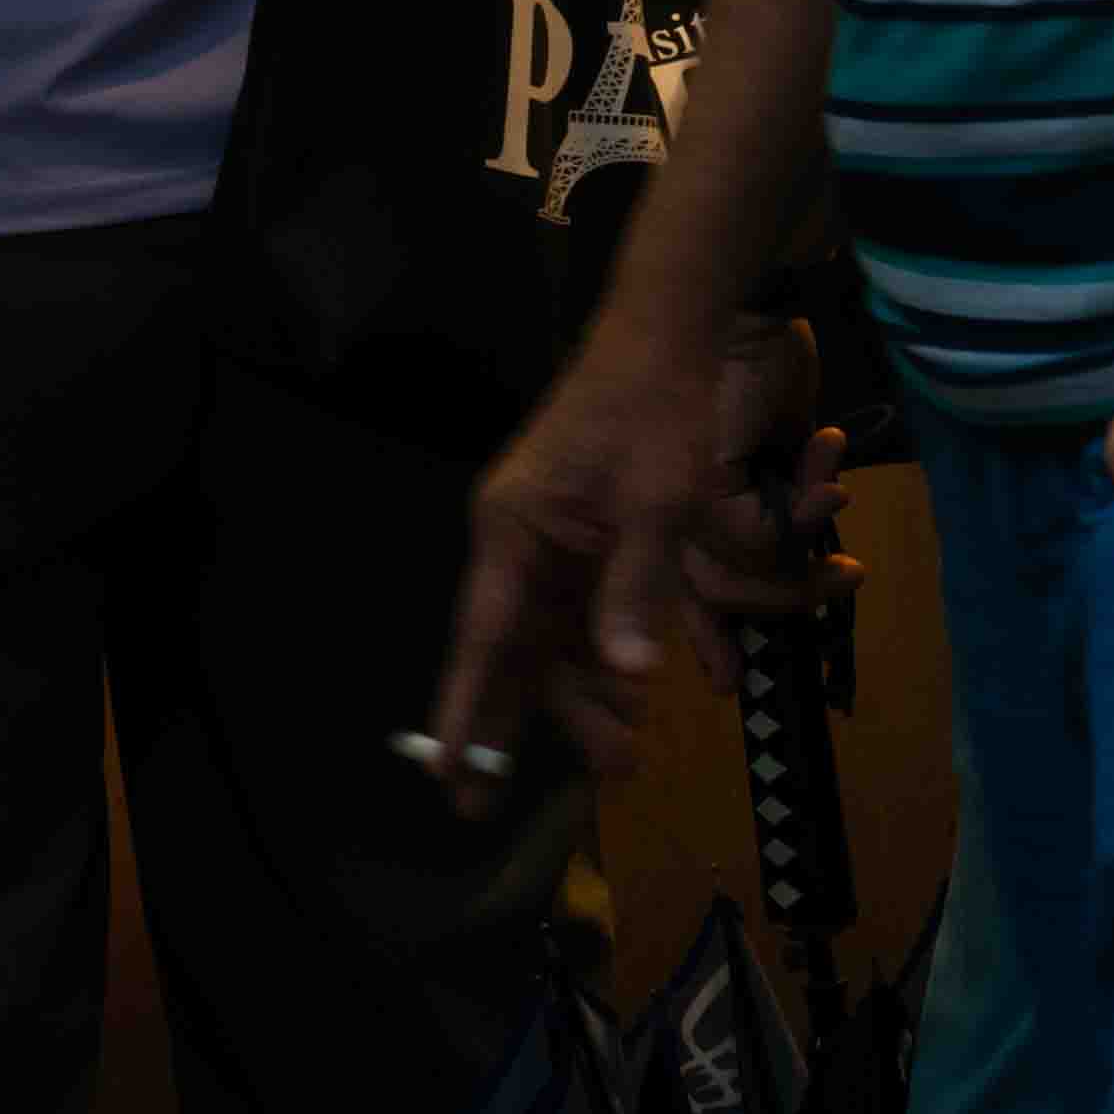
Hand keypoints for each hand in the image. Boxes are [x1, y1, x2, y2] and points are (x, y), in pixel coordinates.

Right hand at [425, 296, 826, 796]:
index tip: (448, 778)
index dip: (465, 712)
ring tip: (620, 751)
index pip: (483, 639)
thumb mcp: (654, 503)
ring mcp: (549, 539)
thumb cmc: (651, 410)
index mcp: (514, 532)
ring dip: (582, 694)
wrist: (665, 332)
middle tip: (574, 780)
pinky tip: (630, 690)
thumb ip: (635, 591)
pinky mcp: (581, 534)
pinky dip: (603, 652)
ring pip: (552, 639)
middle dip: (541, 721)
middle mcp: (517, 542)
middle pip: (518, 651)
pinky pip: (580, 611)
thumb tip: (628, 676)